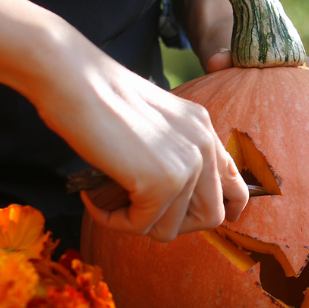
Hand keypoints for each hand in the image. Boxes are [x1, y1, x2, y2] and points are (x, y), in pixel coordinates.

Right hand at [37, 36, 248, 239]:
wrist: (73, 78)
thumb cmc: (96, 98)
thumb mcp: (150, 124)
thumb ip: (171, 153)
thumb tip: (171, 199)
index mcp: (204, 128)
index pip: (236, 184)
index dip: (225, 210)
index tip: (198, 221)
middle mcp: (204, 145)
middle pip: (211, 217)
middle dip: (173, 224)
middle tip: (135, 213)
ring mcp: (188, 164)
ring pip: (171, 228)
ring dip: (135, 223)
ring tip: (105, 199)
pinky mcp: (163, 182)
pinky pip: (141, 226)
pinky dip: (112, 220)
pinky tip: (92, 198)